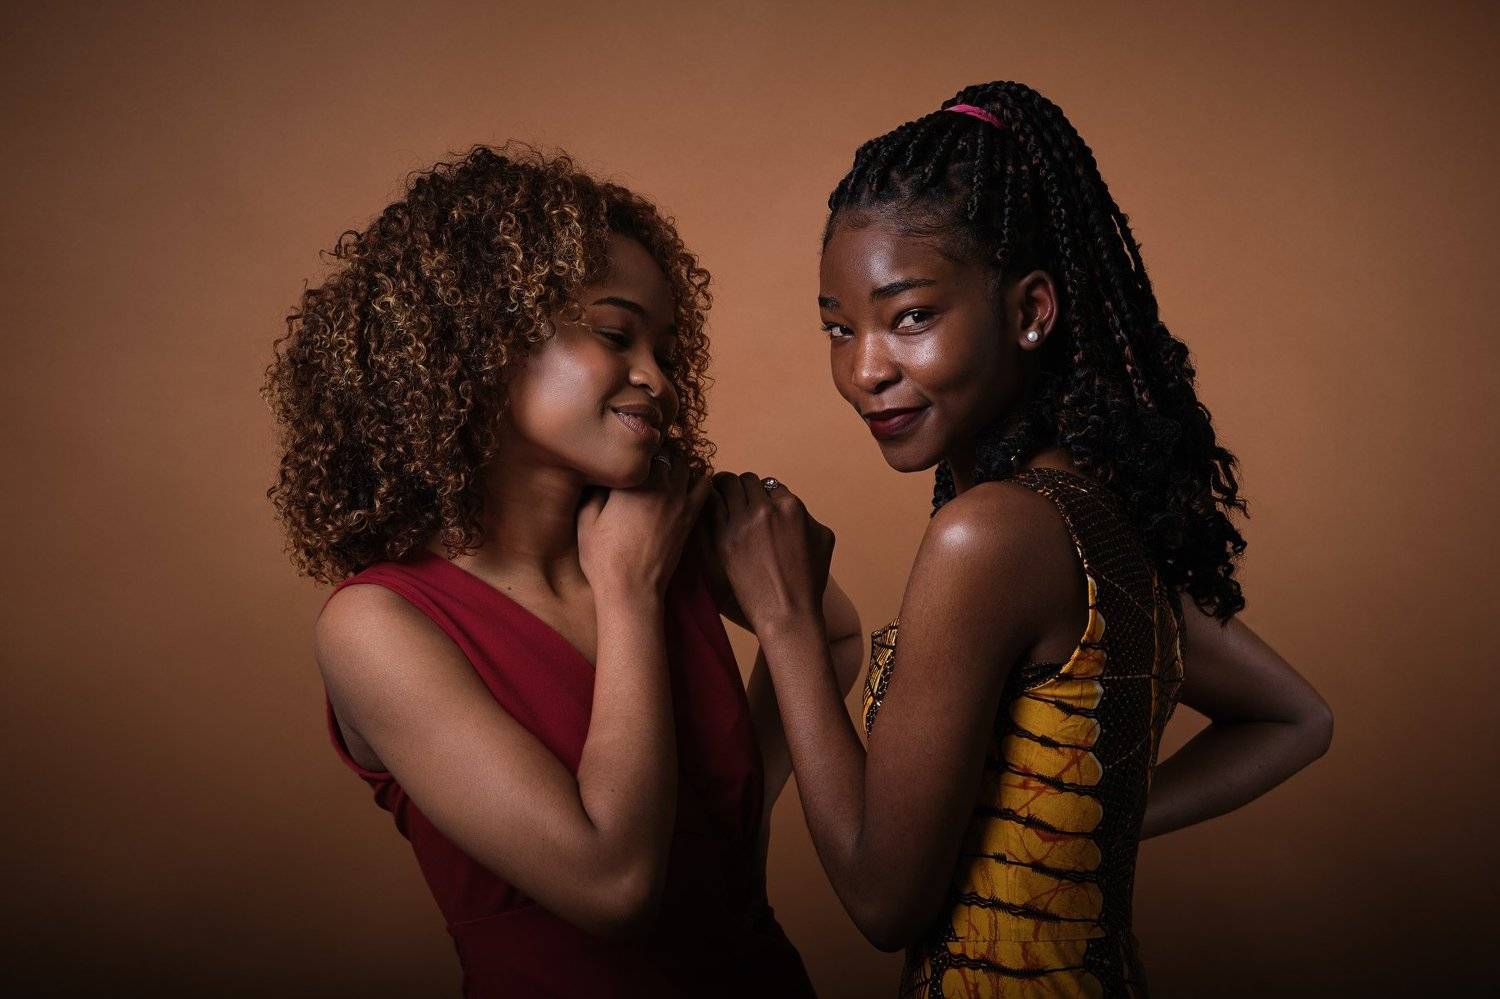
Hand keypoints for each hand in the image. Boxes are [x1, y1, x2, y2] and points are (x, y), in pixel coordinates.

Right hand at [577, 454, 711, 598]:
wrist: (632, 590)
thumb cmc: (604, 559)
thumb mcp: (585, 521)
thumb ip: (594, 490)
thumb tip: (601, 468)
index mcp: (633, 482)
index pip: (641, 446)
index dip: (634, 446)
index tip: (627, 450)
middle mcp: (661, 486)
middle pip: (666, 451)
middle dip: (655, 452)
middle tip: (643, 461)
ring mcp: (680, 501)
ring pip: (685, 464)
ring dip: (675, 463)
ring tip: (661, 472)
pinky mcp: (691, 517)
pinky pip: (704, 485)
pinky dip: (696, 479)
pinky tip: (682, 486)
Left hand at [706, 471, 834, 634]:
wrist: (787, 612)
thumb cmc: (808, 580)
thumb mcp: (823, 539)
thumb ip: (807, 515)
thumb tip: (789, 504)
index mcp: (791, 506)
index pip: (772, 485)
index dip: (766, 494)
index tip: (760, 502)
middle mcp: (766, 509)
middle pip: (748, 480)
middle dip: (744, 487)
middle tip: (737, 494)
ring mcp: (742, 523)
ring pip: (727, 485)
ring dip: (724, 486)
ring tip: (720, 490)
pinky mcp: (723, 539)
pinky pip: (711, 506)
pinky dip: (710, 500)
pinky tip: (709, 503)